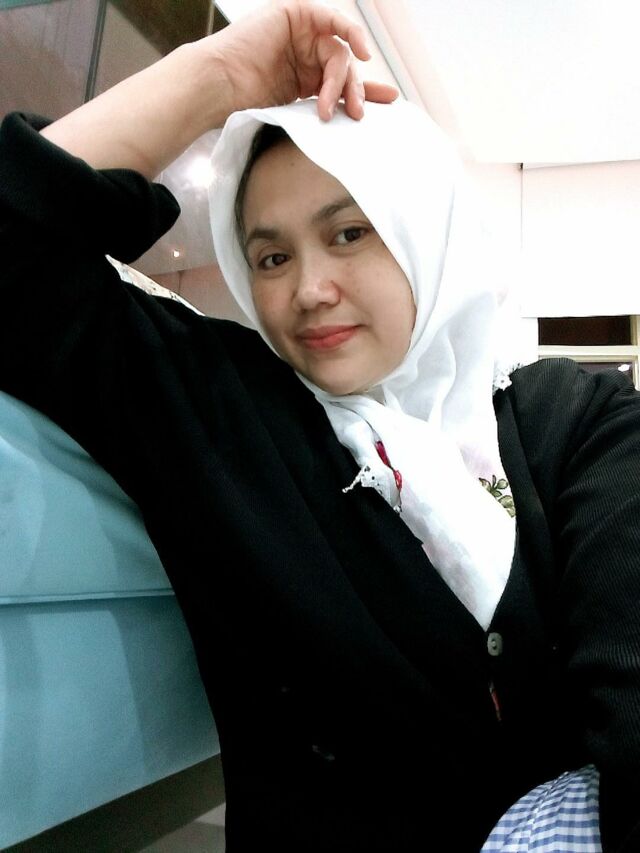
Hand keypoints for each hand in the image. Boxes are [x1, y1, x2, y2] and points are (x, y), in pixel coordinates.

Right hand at [211, 0, 398, 120]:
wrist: (220, 88)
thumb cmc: (246, 104)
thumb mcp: (298, 110)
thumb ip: (326, 104)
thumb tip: (358, 115)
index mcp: (303, 76)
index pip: (342, 81)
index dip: (366, 91)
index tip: (390, 101)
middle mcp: (304, 53)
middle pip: (344, 68)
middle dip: (354, 92)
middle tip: (354, 115)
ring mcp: (300, 33)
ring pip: (339, 52)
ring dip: (341, 80)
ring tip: (330, 107)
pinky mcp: (295, 14)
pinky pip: (333, 20)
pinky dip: (350, 33)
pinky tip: (360, 52)